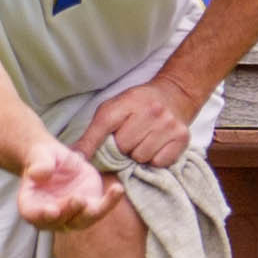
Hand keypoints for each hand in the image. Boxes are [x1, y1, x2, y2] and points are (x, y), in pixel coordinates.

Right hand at [17, 138, 121, 229]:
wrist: (58, 160)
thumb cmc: (43, 159)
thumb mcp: (40, 156)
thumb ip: (40, 165)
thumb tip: (39, 174)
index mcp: (30, 204)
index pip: (32, 214)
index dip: (41, 215)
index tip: (52, 211)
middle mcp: (49, 216)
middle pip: (59, 220)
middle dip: (69, 211)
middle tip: (78, 199)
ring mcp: (71, 215)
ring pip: (82, 221)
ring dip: (92, 212)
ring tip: (102, 197)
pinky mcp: (89, 207)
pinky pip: (100, 209)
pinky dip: (110, 201)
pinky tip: (118, 189)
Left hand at [79, 78, 197, 169]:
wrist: (175, 94)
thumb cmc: (138, 105)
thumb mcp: (113, 109)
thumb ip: (94, 133)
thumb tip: (76, 156)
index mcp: (129, 102)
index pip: (104, 126)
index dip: (90, 145)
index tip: (81, 160)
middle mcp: (152, 111)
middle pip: (124, 147)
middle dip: (123, 148)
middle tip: (129, 138)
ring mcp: (168, 125)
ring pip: (141, 157)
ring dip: (139, 155)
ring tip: (143, 141)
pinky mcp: (182, 138)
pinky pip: (159, 162)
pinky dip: (155, 159)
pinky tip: (156, 146)